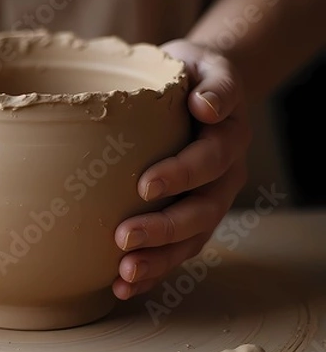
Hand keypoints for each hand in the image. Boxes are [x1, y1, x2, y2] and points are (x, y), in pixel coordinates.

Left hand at [113, 40, 250, 299]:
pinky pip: (179, 248)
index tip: (144, 185)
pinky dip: (155, 269)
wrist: (201, 92)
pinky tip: (124, 285)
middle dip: (164, 228)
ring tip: (124, 275)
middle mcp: (224, 176)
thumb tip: (208, 107)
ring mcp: (209, 200)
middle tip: (123, 239)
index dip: (181, 174)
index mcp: (227, 137)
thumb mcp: (205, 66)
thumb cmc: (191, 75)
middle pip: (202, 209)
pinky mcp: (191, 216)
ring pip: (192, 238)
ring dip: (159, 260)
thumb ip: (214, 83)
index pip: (209, 159)